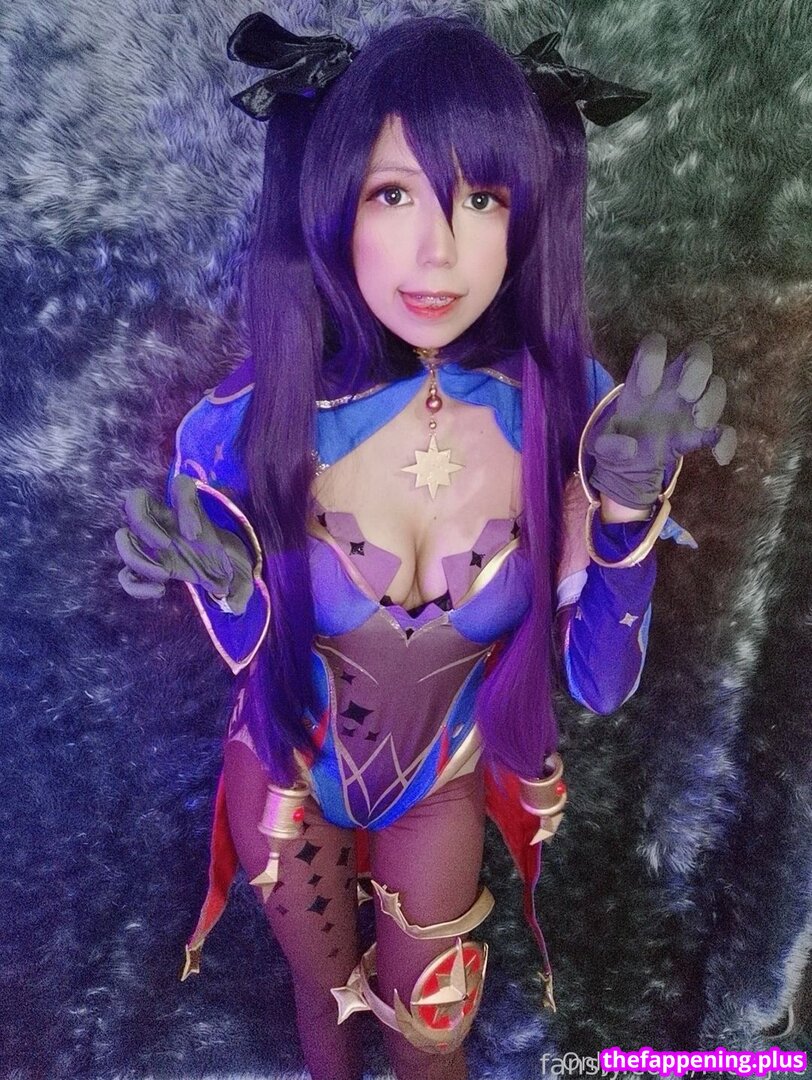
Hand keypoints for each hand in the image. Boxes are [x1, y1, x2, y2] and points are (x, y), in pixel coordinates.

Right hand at [115, 474, 253, 614]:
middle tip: (165, 545)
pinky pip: (126, 572)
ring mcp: (153, 545)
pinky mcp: (149, 568)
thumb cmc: (231, 563)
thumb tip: (233, 603)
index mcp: (192, 516)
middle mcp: (168, 524)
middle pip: (136, 499)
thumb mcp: (244, 571)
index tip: (196, 536)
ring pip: (123, 534)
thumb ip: (242, 585)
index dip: (184, 505)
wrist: (223, 574)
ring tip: (164, 575)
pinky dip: (134, 584)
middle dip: (143, 522)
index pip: (181, 487)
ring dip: (135, 556)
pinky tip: (159, 591)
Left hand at [586, 334, 736, 510]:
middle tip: (685, 395)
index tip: (645, 390)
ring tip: (699, 422)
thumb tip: (630, 448)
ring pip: (717, 386)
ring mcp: (690, 407)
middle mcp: (672, 386)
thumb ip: (607, 445)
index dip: (653, 359)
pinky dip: (726, 442)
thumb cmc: (616, 441)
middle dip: (698, 369)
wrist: (630, 466)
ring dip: (713, 402)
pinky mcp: (702, 433)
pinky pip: (725, 431)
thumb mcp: (600, 446)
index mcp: (643, 379)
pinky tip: (719, 457)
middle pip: (699, 354)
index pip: (655, 346)